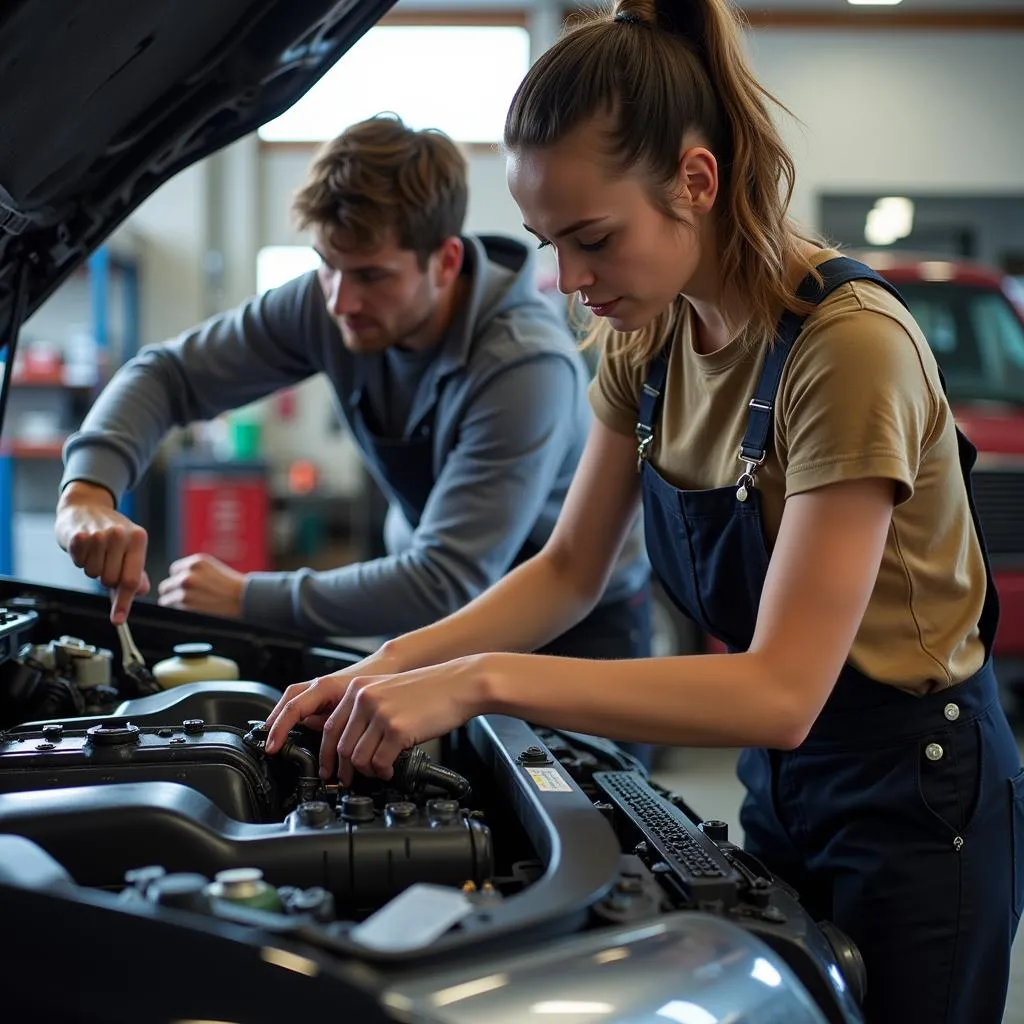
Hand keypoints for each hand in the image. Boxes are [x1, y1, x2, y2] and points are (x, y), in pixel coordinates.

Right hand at [55, 481, 150, 623]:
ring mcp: (100, 533)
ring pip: (93, 573)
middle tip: (105, 560)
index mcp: (139, 539)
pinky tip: (84, 545)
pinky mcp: (79, 533)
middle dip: (106, 577)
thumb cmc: (111, 534)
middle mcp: (121, 535)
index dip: (124, 602)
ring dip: (92, 566)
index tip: (118, 620)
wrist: (86, 506)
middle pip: (110, 580)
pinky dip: (79, 559)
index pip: (132, 579)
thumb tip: (140, 593)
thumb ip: (135, 573)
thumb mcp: (129, 550)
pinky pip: (78, 562)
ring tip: (95, 550)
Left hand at [157, 554, 244, 618]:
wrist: (245, 599)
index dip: (181, 579)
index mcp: (196, 562)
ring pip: (166, 599)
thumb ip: (194, 571)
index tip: (191, 587)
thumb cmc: (231, 587)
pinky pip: (171, 609)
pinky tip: (192, 611)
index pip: (174, 570)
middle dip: (175, 592)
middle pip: (166, 585)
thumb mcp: (212, 569)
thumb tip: (176, 581)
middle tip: (188, 599)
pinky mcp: (185, 604)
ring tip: (192, 608)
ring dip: (175, 604)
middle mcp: (188, 573)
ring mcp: (185, 589)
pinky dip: (179, 612)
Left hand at [264, 655, 493, 783]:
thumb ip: (367, 709)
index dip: (326, 754)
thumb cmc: (431, 688)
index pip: (330, 728)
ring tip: (379, 772)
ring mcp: (381, 714)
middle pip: (341, 747)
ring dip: (367, 772)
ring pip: (358, 758)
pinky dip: (383, 772)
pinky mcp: (398, 730)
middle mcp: (365, 699)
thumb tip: (352, 739)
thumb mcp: (389, 690)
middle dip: (345, 770)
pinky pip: (379, 763)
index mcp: (359, 689)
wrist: (461, 683)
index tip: (329, 768)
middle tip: (351, 780)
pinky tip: (391, 769)